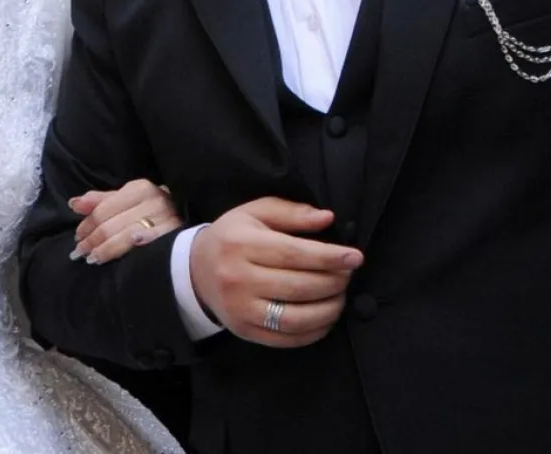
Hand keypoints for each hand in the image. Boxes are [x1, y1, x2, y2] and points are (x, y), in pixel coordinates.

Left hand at [68, 178, 180, 263]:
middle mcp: (154, 200)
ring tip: (92, 259)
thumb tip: (73, 204)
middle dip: (92, 241)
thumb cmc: (151, 211)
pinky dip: (128, 250)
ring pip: (124, 237)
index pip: (103, 209)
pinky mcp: (174, 236)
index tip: (77, 237)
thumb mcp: (127, 200)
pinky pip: (146, 245)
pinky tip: (115, 259)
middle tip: (79, 253)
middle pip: (111, 224)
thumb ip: (100, 201)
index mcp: (140, 188)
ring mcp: (166, 218)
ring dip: (104, 250)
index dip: (87, 225)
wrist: (189, 220)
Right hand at [189, 197, 363, 347]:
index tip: (355, 257)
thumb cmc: (232, 238)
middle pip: (298, 286)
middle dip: (333, 282)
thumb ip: (290, 212)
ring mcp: (240, 308)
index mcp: (240, 244)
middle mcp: (237, 278)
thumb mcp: (254, 213)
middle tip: (348, 275)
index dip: (329, 256)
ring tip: (340, 296)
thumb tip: (327, 218)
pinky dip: (315, 331)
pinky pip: (288, 338)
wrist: (195, 271)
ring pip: (296, 317)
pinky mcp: (244, 330)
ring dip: (329, 309)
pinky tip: (325, 317)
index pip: (292, 253)